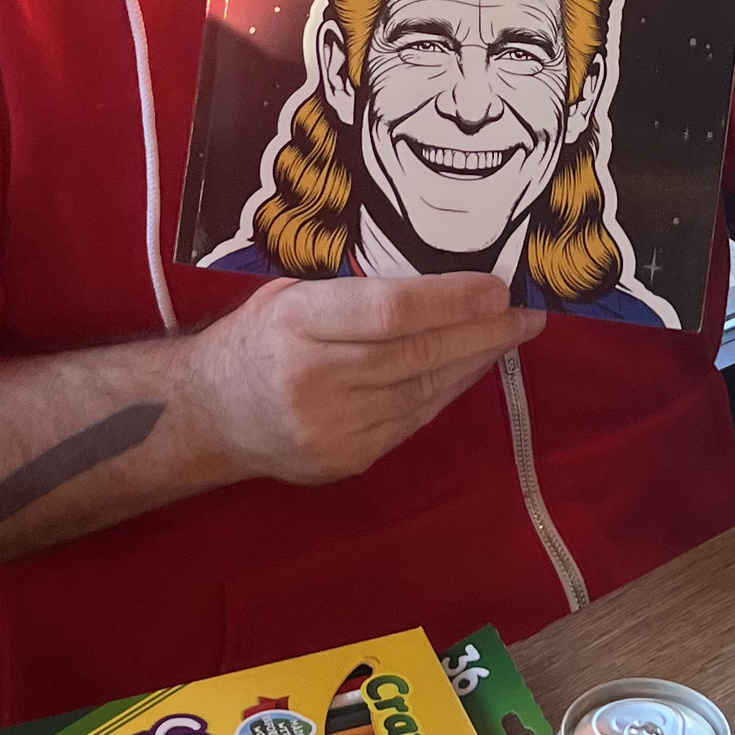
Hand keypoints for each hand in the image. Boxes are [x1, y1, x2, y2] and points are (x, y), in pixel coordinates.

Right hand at [174, 272, 540, 487]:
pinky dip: (447, 391)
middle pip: (416, 354)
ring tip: (511, 336)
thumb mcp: (288, 293)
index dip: (450, 300)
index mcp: (294, 324)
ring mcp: (330, 428)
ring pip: (422, 390)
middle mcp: (313, 380)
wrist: (206, 415)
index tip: (497, 288)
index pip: (388, 312)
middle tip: (528, 313)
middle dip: (482, 332)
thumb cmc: (256, 338)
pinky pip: (412, 420)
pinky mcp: (345, 460)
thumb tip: (442, 274)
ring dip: (474, 361)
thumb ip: (353, 288)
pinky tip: (470, 368)